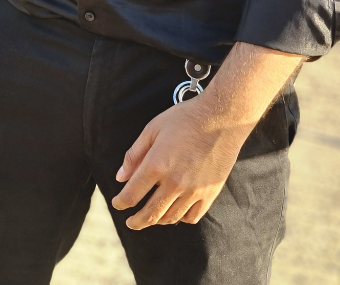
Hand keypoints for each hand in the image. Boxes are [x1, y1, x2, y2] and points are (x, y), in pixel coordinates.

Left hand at [112, 94, 249, 228]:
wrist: (222, 117)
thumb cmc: (185, 118)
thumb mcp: (153, 128)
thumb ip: (135, 154)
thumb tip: (120, 177)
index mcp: (157, 164)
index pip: (132, 194)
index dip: (121, 202)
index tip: (117, 203)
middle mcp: (174, 182)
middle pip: (150, 213)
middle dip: (136, 221)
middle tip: (130, 223)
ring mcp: (194, 190)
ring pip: (170, 218)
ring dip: (157, 221)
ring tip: (152, 216)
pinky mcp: (210, 193)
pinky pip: (192, 216)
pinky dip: (181, 218)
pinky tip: (176, 212)